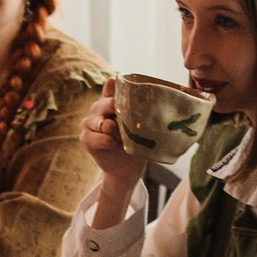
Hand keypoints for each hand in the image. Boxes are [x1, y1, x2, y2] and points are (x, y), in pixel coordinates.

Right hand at [80, 79, 144, 227]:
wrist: (127, 170)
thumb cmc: (138, 145)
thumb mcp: (144, 127)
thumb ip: (146, 112)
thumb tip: (170, 100)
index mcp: (112, 102)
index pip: (111, 85)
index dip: (118, 87)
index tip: (130, 93)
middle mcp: (99, 109)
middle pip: (105, 102)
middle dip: (118, 110)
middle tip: (128, 121)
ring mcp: (90, 123)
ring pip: (100, 121)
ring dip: (114, 130)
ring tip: (122, 138)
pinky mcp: (85, 138)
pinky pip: (96, 136)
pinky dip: (107, 141)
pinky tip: (115, 145)